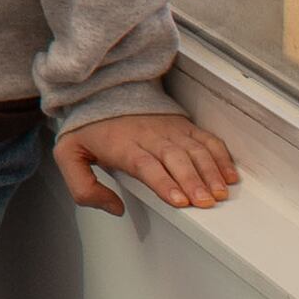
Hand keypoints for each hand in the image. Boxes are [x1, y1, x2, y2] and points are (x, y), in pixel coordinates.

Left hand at [56, 109, 239, 215]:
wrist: (103, 90)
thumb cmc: (89, 128)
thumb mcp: (68, 155)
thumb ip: (84, 187)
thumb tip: (115, 208)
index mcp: (123, 146)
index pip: (147, 165)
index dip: (164, 183)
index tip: (179, 200)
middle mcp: (150, 137)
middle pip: (176, 159)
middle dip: (193, 182)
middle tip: (206, 202)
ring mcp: (169, 131)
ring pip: (195, 150)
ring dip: (210, 172)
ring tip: (220, 193)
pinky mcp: (183, 126)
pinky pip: (207, 140)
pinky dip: (221, 156)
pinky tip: (229, 175)